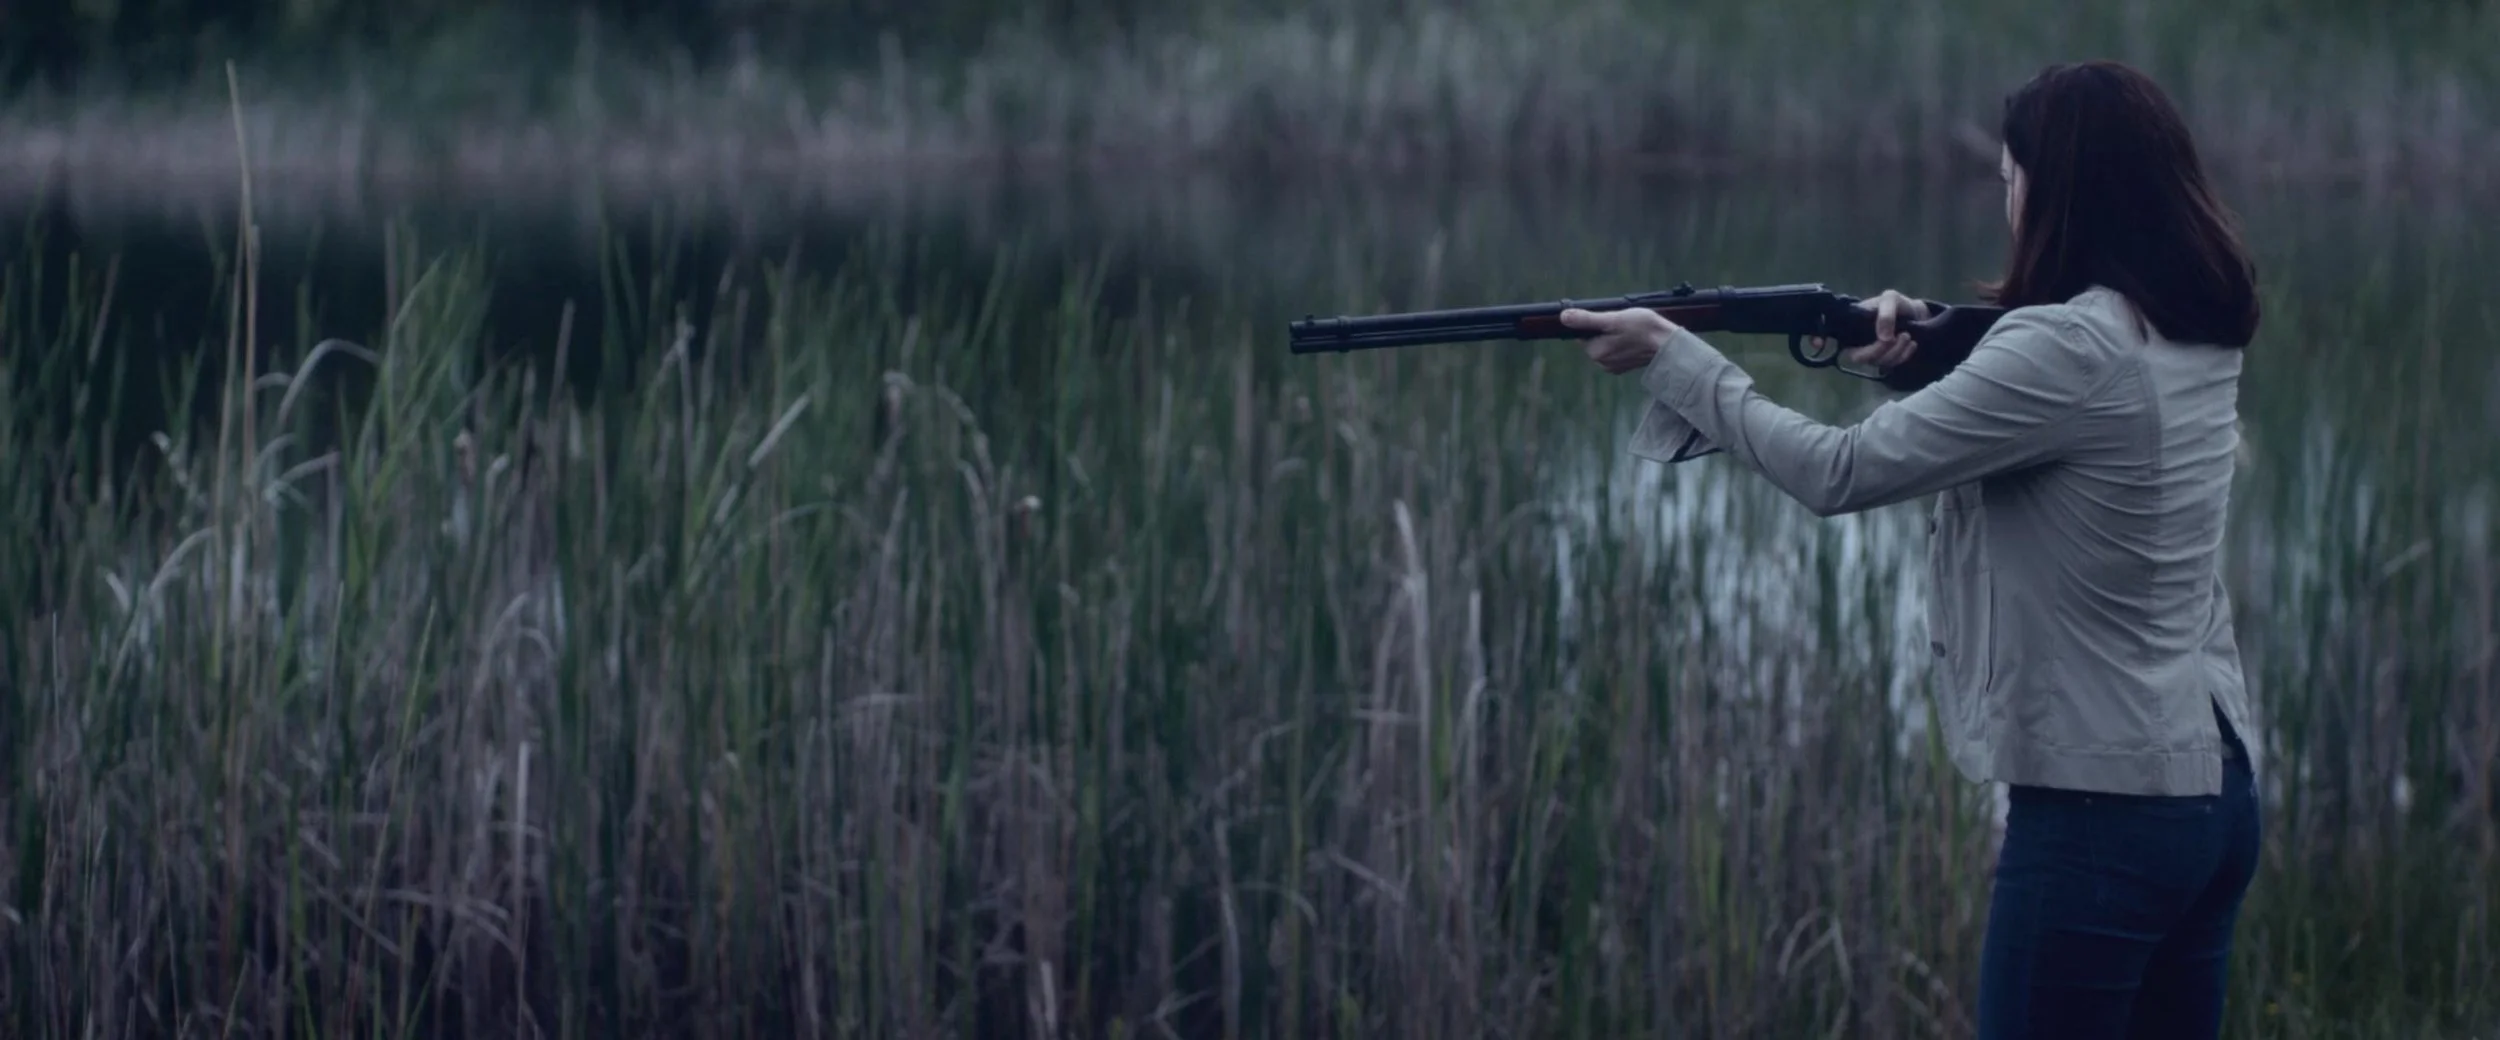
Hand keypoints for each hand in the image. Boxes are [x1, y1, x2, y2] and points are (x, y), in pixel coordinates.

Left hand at [1560, 306, 1678, 374]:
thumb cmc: (1643, 329)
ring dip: (1615, 334)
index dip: (1594, 321)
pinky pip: (1617, 349)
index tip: (1609, 317)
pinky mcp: (1626, 366)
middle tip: (1623, 322)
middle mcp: (1602, 363)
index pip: (1583, 332)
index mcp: (1595, 353)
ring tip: (1631, 329)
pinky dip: (1623, 342)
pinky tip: (1635, 337)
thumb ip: (1587, 320)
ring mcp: (1614, 366)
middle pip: (1595, 338)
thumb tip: (1563, 317)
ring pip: (1607, 343)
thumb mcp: (1613, 319)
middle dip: (1605, 328)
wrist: (1669, 344)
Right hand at [1801, 290, 1927, 371]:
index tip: (1817, 343)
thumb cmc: (1898, 304)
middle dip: (1877, 350)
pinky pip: (1890, 366)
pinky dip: (1903, 356)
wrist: (1917, 315)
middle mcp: (1856, 341)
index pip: (1828, 334)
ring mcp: (1870, 353)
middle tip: (1896, 336)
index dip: (1819, 339)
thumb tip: (1883, 337)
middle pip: (1856, 356)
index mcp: (1851, 324)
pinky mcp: (1884, 361)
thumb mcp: (1891, 299)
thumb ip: (1885, 315)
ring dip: (1895, 352)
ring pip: (1876, 363)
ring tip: (1907, 336)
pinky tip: (1911, 344)